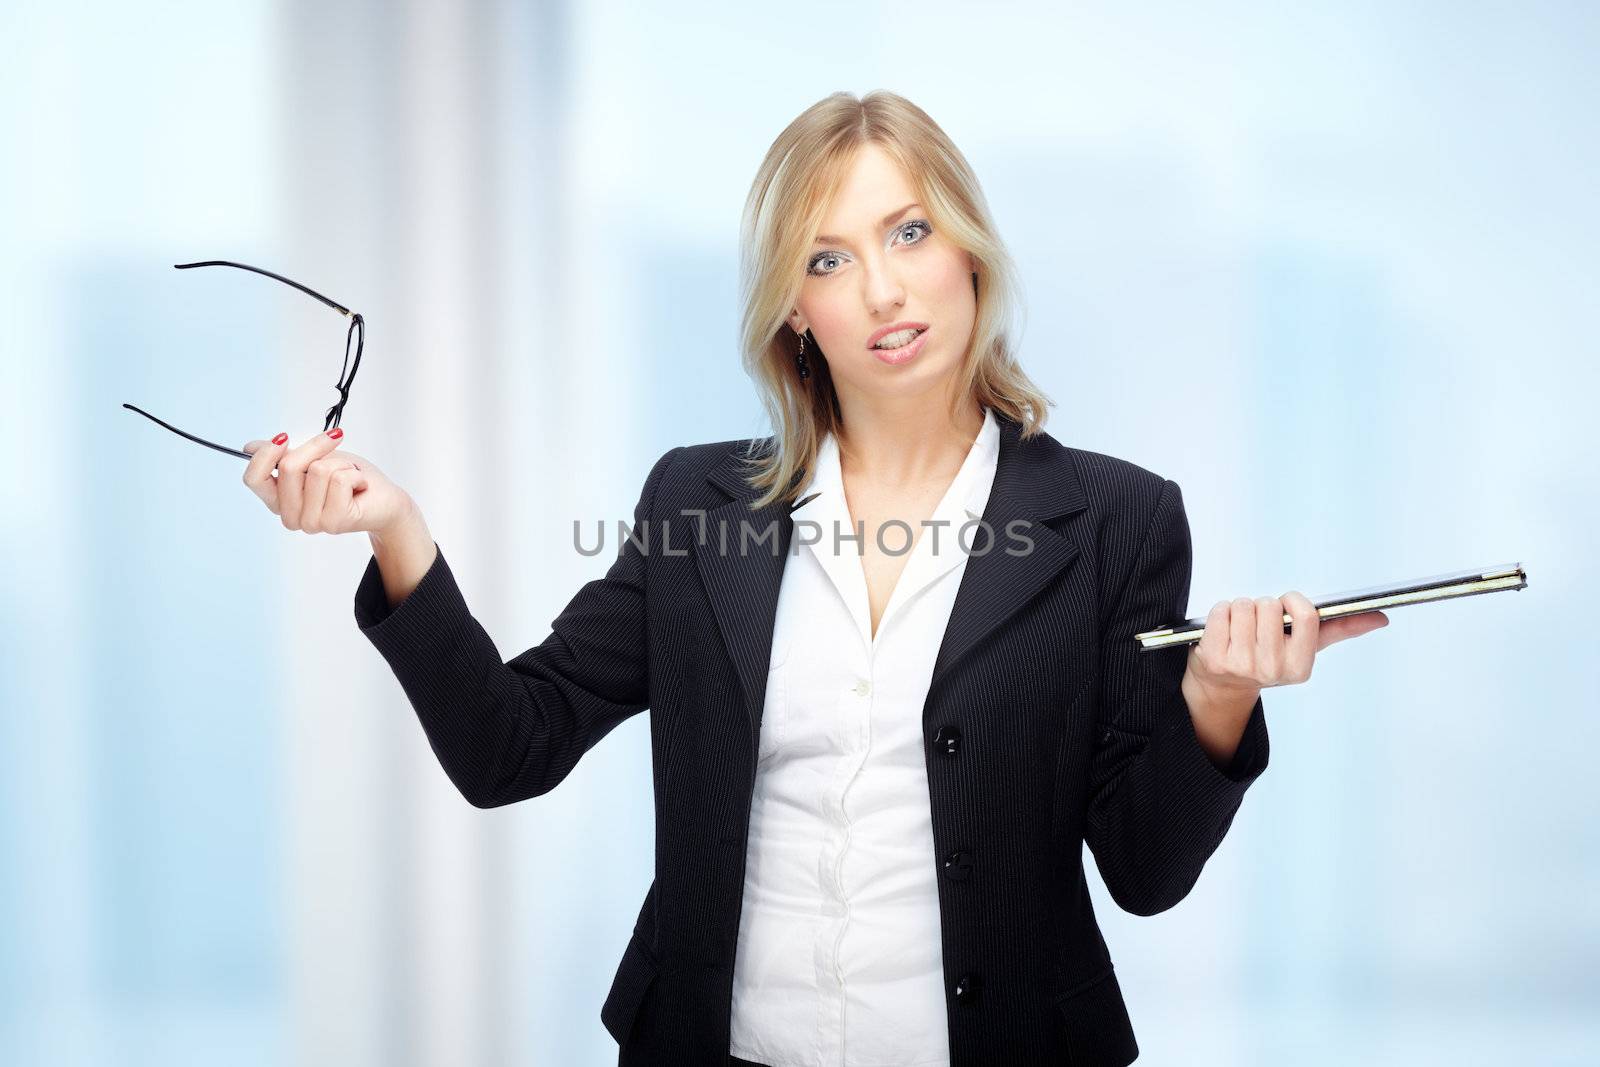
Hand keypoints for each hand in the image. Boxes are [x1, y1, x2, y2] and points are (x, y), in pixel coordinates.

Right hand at [241, 429, 416, 536]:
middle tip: (334, 446)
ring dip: (340, 464)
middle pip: (288, 467)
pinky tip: (359, 487)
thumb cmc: (349, 478)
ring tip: (349, 476)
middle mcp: (290, 516)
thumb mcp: (313, 460)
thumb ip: (282, 456)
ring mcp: (311, 523)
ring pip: (317, 471)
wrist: (384, 498)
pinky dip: (354, 473)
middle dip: (315, 447)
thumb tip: (249, 448)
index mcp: (279, 501)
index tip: (284, 437)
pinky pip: (339, 480)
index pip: (253, 479)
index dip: (265, 454)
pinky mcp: (334, 522)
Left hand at [1184, 592, 1388, 703]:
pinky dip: (1220, 613)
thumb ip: (1341, 629)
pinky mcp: (1213, 659)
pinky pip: (1220, 612)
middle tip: (1258, 625)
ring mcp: (1241, 666)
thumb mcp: (1306, 647)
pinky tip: (1223, 631)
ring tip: (1240, 629)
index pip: (1306, 615)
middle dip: (1262, 606)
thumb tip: (1381, 618)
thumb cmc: (1269, 657)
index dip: (1293, 600)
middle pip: (1269, 605)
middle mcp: (1272, 670)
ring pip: (1243, 605)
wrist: (1224, 685)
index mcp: (1300, 667)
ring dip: (1240, 608)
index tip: (1287, 604)